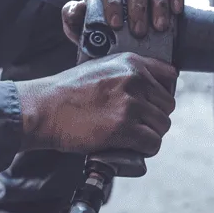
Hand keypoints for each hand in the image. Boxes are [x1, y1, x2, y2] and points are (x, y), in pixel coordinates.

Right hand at [15, 52, 176, 154]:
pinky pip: (152, 143)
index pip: (169, 76)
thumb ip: (128, 72)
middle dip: (155, 117)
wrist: (43, 109)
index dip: (162, 93)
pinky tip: (132, 147)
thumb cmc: (67, 91)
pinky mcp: (124, 128)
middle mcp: (135, 80)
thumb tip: (152, 86)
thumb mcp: (101, 67)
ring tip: (132, 136)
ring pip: (162, 125)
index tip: (153, 103)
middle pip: (167, 105)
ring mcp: (130, 104)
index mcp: (132, 63)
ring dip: (150, 134)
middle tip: (137, 124)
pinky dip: (145, 149)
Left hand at [62, 0, 183, 43]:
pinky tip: (177, 10)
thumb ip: (73, 17)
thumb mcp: (82, 22)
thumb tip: (76, 9)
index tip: (115, 24)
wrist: (122, 21)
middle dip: (138, 7)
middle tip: (139, 32)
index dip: (112, 2)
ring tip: (160, 28)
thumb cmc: (100, 23)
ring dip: (159, 3)